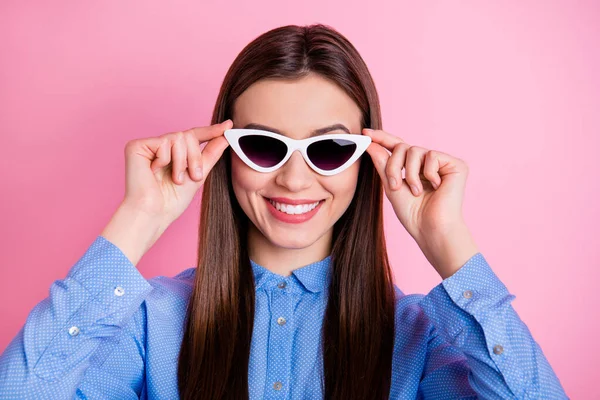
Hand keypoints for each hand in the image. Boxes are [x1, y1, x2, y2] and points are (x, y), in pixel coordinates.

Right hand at [122, 119, 232, 225]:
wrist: (154, 214)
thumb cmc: (172, 200)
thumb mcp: (198, 174)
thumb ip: (210, 154)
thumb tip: (225, 135)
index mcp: (172, 153)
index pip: (193, 136)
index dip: (210, 131)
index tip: (228, 125)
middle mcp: (159, 146)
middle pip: (188, 135)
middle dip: (195, 157)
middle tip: (194, 177)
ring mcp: (148, 145)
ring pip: (178, 137)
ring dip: (182, 162)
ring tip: (175, 179)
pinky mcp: (136, 146)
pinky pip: (163, 143)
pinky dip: (165, 160)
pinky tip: (154, 173)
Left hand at [363, 128, 479, 278]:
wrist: (430, 228)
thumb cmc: (412, 213)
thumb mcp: (391, 186)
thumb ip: (382, 163)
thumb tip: (370, 142)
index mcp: (414, 168)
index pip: (397, 147)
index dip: (382, 138)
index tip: (366, 133)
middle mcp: (428, 163)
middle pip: (402, 147)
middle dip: (394, 165)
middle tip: (395, 185)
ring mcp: (442, 163)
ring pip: (415, 150)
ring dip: (410, 173)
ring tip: (416, 191)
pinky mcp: (456, 164)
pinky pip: (432, 155)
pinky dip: (429, 173)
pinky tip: (436, 187)